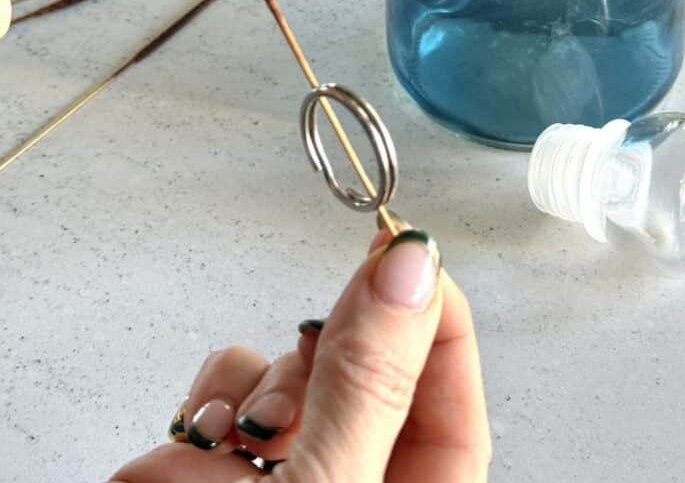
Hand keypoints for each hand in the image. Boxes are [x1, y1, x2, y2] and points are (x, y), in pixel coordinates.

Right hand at [110, 227, 490, 481]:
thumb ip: (370, 382)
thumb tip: (410, 272)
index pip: (452, 395)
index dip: (436, 314)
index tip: (409, 253)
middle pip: (369, 372)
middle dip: (332, 361)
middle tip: (316, 364)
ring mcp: (280, 478)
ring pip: (291, 372)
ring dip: (263, 390)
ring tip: (245, 443)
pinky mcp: (214, 469)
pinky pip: (227, 393)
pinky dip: (212, 405)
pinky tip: (202, 444)